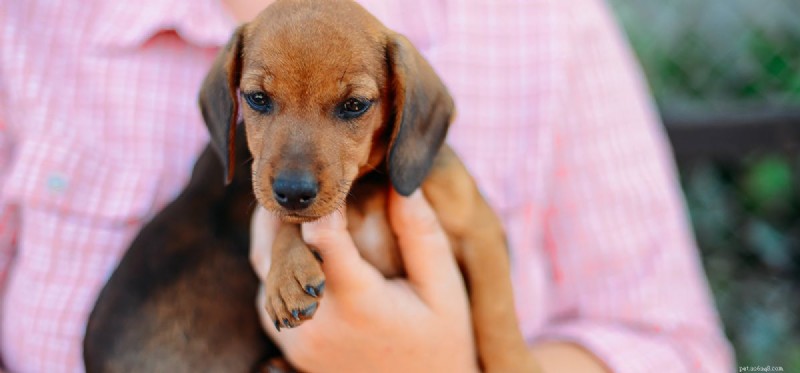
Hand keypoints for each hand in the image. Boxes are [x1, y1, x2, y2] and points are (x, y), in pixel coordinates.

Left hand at [250, 190, 478, 372]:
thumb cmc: (440, 342)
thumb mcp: (444, 289)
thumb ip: (421, 234)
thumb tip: (402, 180)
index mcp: (358, 302)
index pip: (320, 234)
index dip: (325, 198)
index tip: (339, 175)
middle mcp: (317, 322)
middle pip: (276, 247)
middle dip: (288, 208)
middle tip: (305, 178)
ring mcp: (298, 338)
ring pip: (264, 269)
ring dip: (276, 233)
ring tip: (297, 204)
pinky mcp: (290, 346)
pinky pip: (268, 294)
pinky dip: (277, 264)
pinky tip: (299, 247)